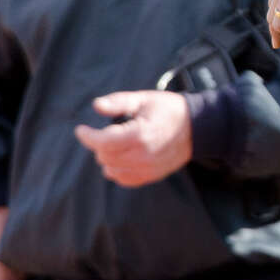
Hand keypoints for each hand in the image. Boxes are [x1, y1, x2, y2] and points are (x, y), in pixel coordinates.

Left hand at [74, 90, 192, 186]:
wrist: (198, 128)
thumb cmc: (170, 110)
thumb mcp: (144, 99)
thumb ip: (119, 102)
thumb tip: (97, 105)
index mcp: (139, 134)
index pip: (103, 141)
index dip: (87, 136)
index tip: (81, 130)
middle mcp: (143, 154)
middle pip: (105, 156)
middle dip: (99, 145)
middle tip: (105, 133)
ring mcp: (148, 168)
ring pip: (111, 170)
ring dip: (107, 158)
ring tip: (115, 145)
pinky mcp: (152, 175)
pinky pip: (125, 179)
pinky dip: (117, 170)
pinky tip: (122, 158)